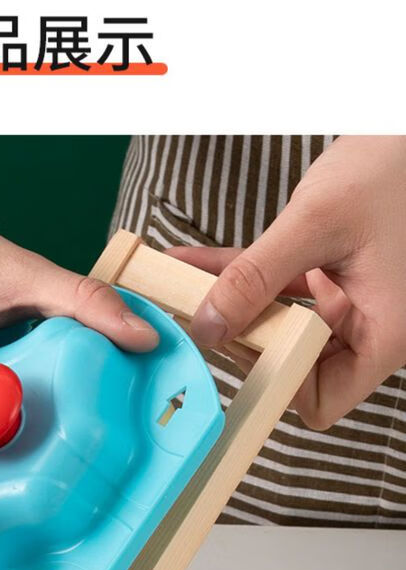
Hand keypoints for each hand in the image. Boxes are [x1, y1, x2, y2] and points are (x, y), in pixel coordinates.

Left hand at [167, 136, 405, 428]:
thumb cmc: (390, 168)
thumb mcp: (316, 224)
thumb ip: (257, 277)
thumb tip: (207, 327)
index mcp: (385, 332)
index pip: (324, 401)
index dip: (280, 385)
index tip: (241, 350)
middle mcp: (370, 326)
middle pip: (297, 368)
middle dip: (246, 344)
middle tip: (201, 322)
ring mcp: (350, 302)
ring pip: (280, 326)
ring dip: (235, 309)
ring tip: (184, 293)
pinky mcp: (333, 275)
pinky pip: (279, 287)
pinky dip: (242, 277)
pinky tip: (192, 264)